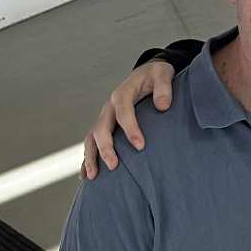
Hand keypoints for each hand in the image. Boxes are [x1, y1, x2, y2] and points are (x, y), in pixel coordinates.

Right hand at [82, 62, 175, 177]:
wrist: (146, 74)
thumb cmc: (155, 76)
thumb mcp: (163, 74)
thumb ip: (164, 88)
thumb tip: (163, 106)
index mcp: (122, 93)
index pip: (123, 111)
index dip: (130, 129)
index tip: (140, 146)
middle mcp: (109, 106)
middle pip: (101, 128)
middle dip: (105, 147)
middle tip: (114, 166)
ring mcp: (104, 117)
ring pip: (91, 138)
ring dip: (91, 156)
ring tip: (93, 177)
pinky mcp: (104, 126)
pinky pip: (92, 144)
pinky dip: (87, 159)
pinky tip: (86, 176)